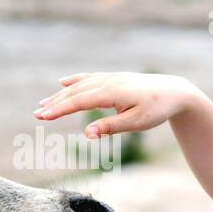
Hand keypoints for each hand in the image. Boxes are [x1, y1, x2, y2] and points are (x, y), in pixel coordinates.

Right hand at [34, 72, 202, 137]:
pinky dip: (74, 81)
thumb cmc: (157, 109)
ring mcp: (110, 78)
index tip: (42, 117)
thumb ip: (110, 127)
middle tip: (37, 114)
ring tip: (44, 103)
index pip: (79, 101)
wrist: (175, 91)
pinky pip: (89, 78)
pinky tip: (63, 83)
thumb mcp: (136, 122)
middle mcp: (108, 82)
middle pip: (75, 92)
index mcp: (112, 92)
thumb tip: (87, 133)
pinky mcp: (114, 79)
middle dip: (55, 103)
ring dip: (61, 95)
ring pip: (80, 85)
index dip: (59, 109)